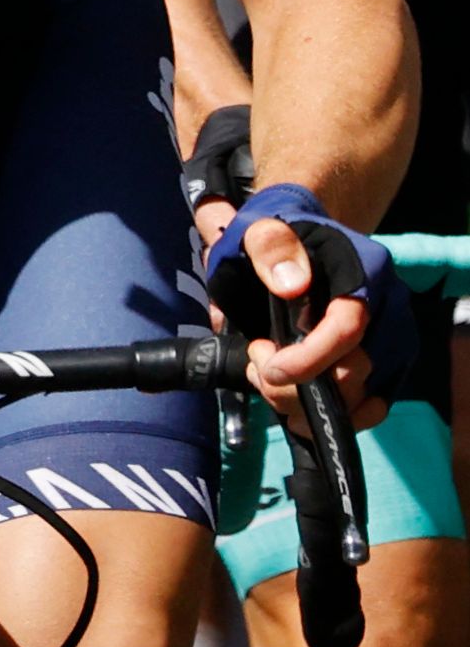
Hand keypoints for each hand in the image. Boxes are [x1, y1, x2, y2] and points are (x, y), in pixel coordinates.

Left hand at [203, 183, 399, 433]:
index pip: (348, 327)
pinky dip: (327, 416)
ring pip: (358, 398)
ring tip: (264, 376)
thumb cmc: (272, 241)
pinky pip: (367, 408)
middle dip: (296, 385)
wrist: (286, 248)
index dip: (308, 358)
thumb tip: (293, 285)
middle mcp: (388, 309)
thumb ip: (270, 247)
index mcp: (364, 271)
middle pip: (355, 373)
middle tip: (257, 363)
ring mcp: (388, 340)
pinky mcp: (381, 367)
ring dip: (301, 404)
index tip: (269, 368)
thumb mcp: (259, 230)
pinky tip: (292, 404)